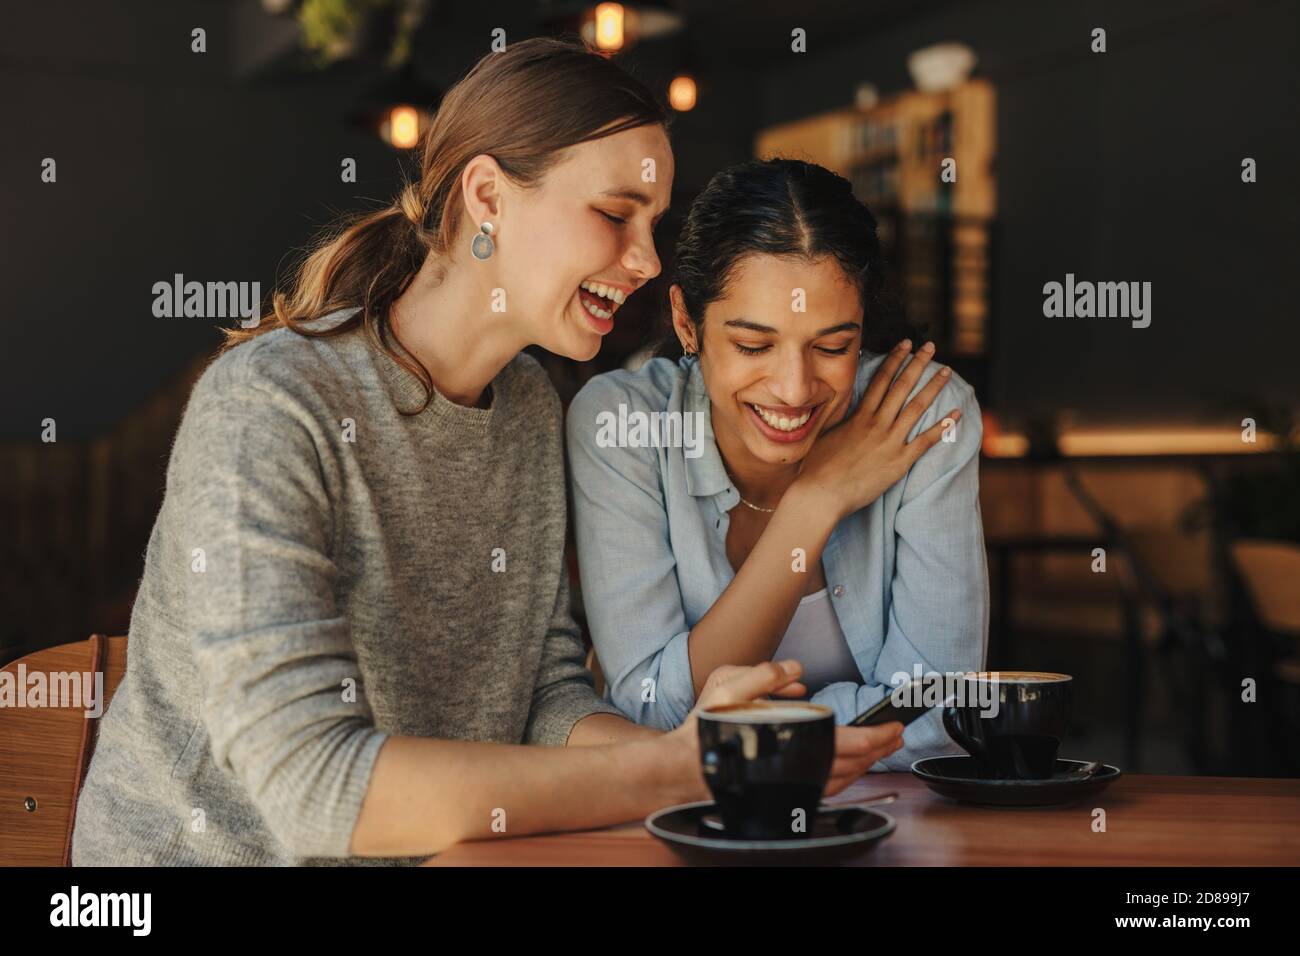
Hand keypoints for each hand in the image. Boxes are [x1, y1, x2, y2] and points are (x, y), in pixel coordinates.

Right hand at [664, 661, 903, 799]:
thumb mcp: (728, 687)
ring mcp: (790, 786)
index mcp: (788, 743)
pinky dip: (843, 775)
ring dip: (864, 764)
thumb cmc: (705, 731)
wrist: (682, 769)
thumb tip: (796, 669)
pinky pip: (824, 786)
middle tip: (895, 734)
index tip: (893, 726)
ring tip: (878, 747)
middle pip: (852, 765)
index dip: (876, 736)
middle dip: (879, 749)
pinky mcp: (783, 793)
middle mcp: (794, 770)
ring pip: (841, 780)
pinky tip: (846, 764)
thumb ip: (764, 675)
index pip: (847, 744)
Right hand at [793, 339, 960, 521]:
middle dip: (918, 364)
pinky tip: (956, 414)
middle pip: (901, 386)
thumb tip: (840, 405)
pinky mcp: (899, 462)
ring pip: (916, 407)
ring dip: (933, 387)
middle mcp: (877, 423)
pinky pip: (925, 441)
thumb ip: (839, 418)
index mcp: (859, 416)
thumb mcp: (825, 434)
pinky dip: (942, 427)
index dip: (895, 359)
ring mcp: (889, 442)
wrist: (821, 493)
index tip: (905, 344)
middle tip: (931, 347)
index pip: (881, 379)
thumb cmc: (817, 467)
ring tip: (947, 372)